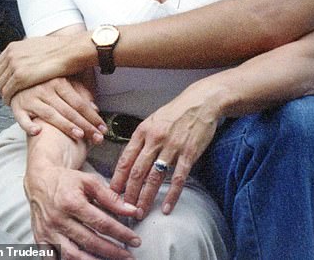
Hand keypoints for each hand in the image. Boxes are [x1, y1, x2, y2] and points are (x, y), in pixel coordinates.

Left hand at [0, 34, 87, 101]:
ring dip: (4, 94)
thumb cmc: (60, 49)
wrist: (71, 51)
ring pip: (0, 85)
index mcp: (14, 46)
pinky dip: (8, 99)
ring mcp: (14, 66)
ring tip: (11, 99)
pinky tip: (13, 102)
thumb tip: (25, 56)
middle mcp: (11, 55)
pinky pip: (7, 92)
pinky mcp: (20, 78)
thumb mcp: (38, 44)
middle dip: (1, 86)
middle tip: (7, 93)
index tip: (6, 83)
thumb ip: (27, 51)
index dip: (1, 76)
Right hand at [11, 77, 107, 142]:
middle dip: (85, 125)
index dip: (92, 115)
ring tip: (79, 135)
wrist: (18, 76)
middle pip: (69, 110)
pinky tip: (37, 131)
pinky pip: (22, 118)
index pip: (79, 102)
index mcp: (59, 81)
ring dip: (65, 126)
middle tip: (98, 136)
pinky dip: (28, 125)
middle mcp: (45, 89)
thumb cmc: (45, 82)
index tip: (103, 127)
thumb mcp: (63, 82)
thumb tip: (94, 108)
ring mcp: (30, 98)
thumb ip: (79, 93)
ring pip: (51, 114)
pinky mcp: (17, 107)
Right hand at [25, 164, 142, 259]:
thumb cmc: (67, 181)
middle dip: (112, 252)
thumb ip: (110, 197)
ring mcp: (48, 233)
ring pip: (72, 256)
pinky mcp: (41, 241)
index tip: (134, 240)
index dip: (120, 233)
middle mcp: (58, 220)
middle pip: (90, 242)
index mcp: (72, 202)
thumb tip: (131, 210)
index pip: (101, 223)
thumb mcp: (90, 181)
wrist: (40, 181)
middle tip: (128, 256)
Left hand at [110, 86, 219, 217]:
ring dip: (146, 198)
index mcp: (143, 131)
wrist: (201, 102)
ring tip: (140, 212)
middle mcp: (155, 139)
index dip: (117, 179)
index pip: (125, 159)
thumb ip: (142, 139)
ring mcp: (173, 147)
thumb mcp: (153, 120)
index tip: (111, 193)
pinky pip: (178, 178)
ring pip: (154, 178)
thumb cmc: (176, 112)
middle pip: (137, 172)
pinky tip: (166, 208)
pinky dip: (171, 195)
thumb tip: (130, 160)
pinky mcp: (189, 153)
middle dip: (128, 194)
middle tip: (124, 210)